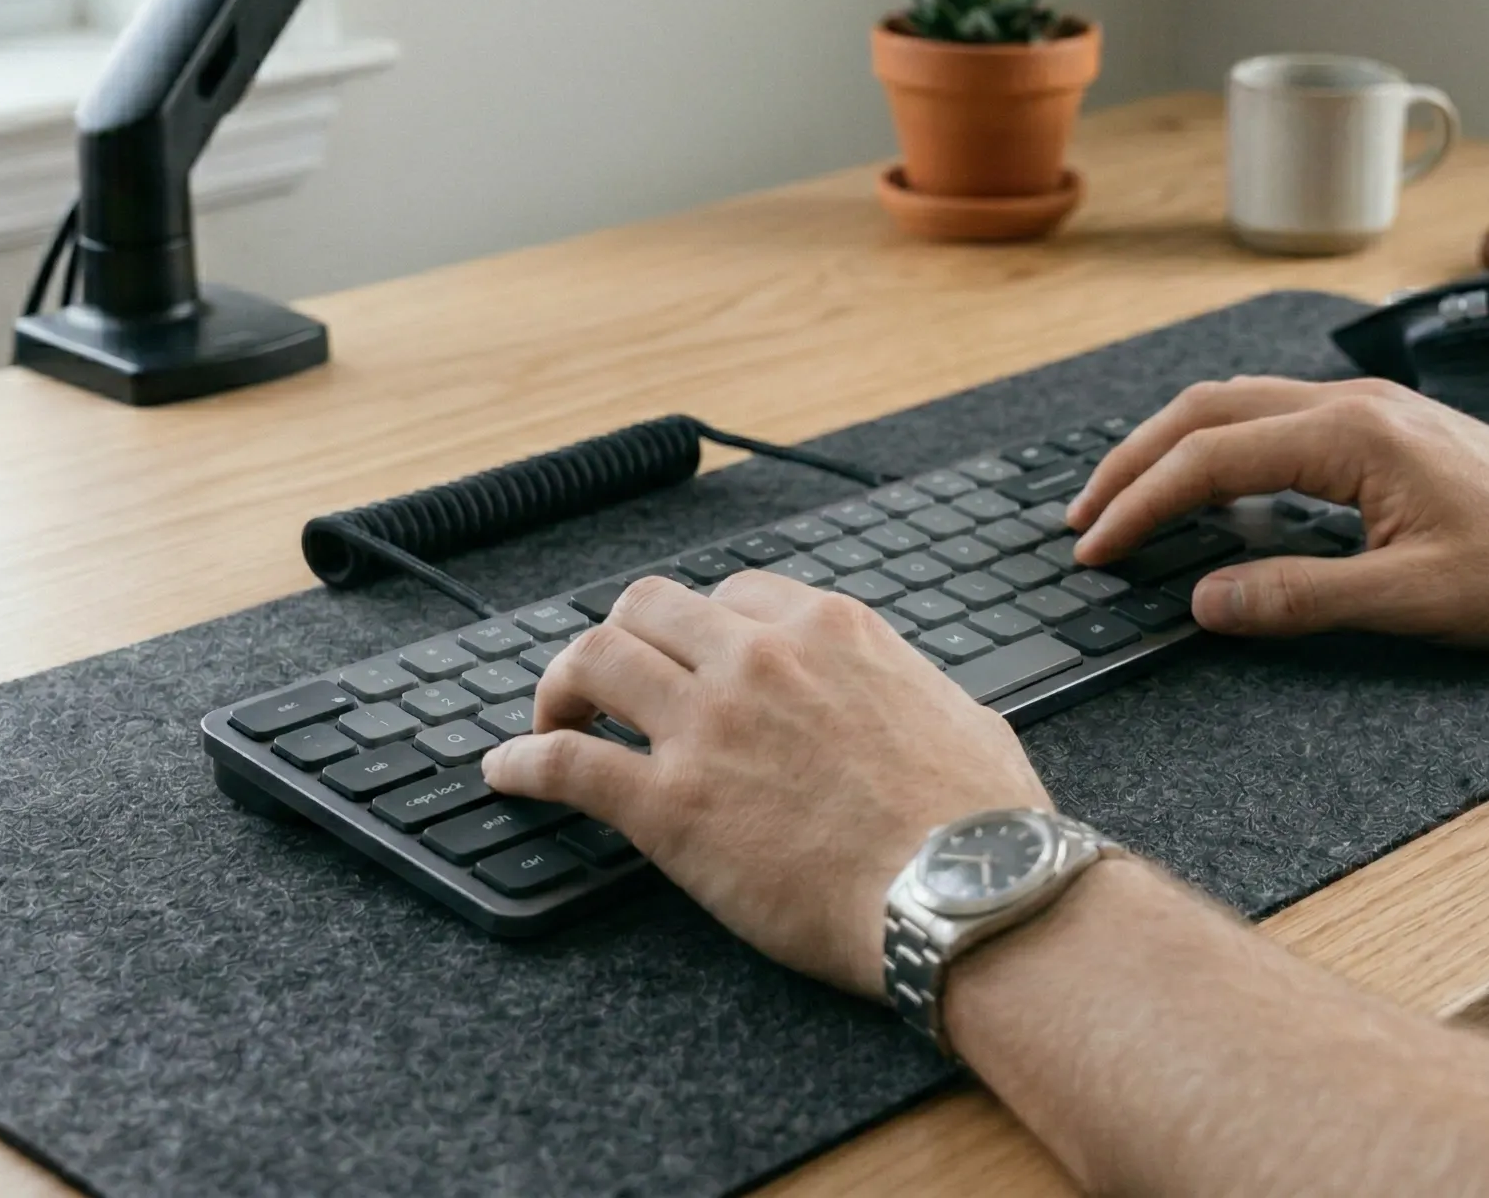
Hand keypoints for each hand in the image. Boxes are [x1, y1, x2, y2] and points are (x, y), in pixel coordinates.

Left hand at [480, 572, 1050, 993]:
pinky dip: (522, 763)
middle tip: (609, 686)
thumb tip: (909, 701)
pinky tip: (505, 774)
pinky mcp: (670, 805)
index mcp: (829, 629)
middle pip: (646, 608)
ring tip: (552, 721)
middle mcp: (758, 658)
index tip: (688, 660)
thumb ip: (908, 689)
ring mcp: (708, 726)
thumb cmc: (983, 822)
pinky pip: (566, 763)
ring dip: (561, 687)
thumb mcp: (959, 713)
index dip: (698, 629)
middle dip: (620, 641)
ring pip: (593, 659)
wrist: (968, 893)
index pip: (732, 594)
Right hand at [1068, 378, 1488, 646]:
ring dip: (1169, 448)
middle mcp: (1348, 404)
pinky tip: (1204, 487)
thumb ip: (1301, 598)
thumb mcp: (1413, 599)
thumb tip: (1206, 601)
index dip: (1141, 505)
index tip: (1094, 551)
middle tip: (1081, 520)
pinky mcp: (1379, 428)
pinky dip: (1214, 447)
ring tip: (1122, 499)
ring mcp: (1364, 410)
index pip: (1209, 459)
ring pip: (1234, 405)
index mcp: (1349, 434)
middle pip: (1204, 411)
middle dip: (1131, 463)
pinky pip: (1270, 418)